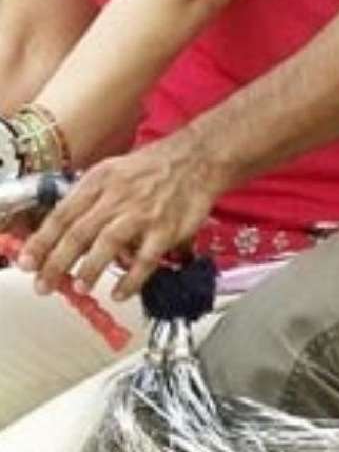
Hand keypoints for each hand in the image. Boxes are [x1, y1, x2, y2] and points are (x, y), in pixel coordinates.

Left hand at [17, 126, 222, 300]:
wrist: (197, 158)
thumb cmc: (153, 167)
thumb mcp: (114, 170)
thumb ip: (90, 199)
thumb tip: (63, 232)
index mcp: (100, 179)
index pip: (63, 213)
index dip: (42, 241)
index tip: (28, 262)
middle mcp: (118, 195)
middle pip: (78, 233)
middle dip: (56, 263)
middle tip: (44, 284)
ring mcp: (142, 213)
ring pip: (107, 244)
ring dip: (89, 269)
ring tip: (80, 285)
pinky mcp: (166, 230)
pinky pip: (144, 260)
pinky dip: (130, 281)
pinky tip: (119, 293)